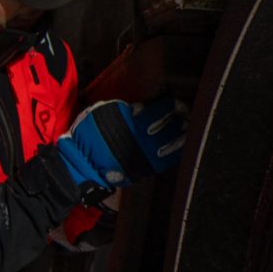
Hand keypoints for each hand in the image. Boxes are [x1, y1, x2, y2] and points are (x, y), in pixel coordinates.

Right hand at [53, 95, 185, 197]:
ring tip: (188, 129)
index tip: (177, 103)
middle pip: (174, 125)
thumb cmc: (90, 133)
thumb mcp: (105, 111)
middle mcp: (147, 138)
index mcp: (137, 120)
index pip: (164, 109)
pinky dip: (177, 151)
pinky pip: (169, 159)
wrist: (84, 163)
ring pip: (176, 143)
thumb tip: (144, 107)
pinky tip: (181, 145)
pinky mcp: (148, 168)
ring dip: (184, 135)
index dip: (174, 104)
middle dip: (183, 119)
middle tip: (187, 114)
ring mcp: (149, 154)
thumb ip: (127, 109)